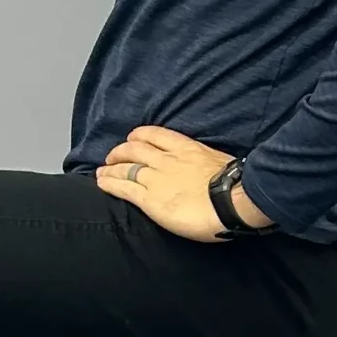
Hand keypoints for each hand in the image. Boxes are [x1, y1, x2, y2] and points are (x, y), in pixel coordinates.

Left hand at [95, 125, 273, 242]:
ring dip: (111, 168)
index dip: (141, 135)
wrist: (231, 201)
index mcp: (186, 148)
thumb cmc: (235, 186)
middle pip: (136, 149)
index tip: (133, 137)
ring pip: (126, 167)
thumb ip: (204, 163)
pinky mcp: (149, 199)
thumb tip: (207, 170)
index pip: (157, 135)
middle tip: (113, 156)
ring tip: (102, 170)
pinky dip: (110, 183)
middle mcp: (167, 160)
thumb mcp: (219, 162)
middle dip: (121, 151)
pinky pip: (123, 187)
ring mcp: (156, 178)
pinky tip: (101, 182)